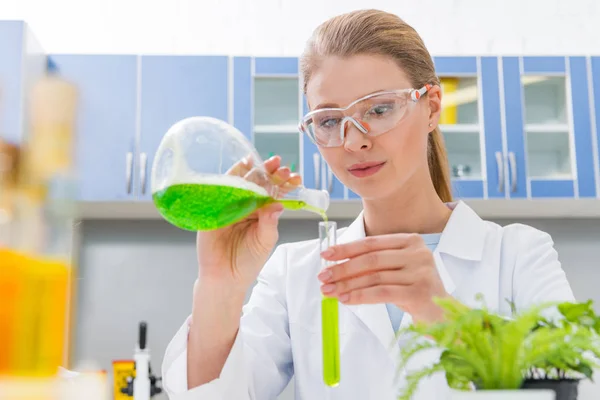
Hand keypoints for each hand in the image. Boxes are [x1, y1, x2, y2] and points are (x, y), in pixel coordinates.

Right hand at [196, 155, 300, 291]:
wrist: (225, 279)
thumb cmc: (247, 262)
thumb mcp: (265, 242)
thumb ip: (270, 223)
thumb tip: (277, 204)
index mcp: (260, 212)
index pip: (273, 193)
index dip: (283, 183)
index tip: (295, 177)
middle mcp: (245, 206)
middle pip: (258, 183)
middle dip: (269, 172)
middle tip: (280, 164)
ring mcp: (229, 205)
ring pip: (241, 182)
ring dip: (252, 171)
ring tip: (266, 163)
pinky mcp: (213, 209)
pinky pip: (221, 190)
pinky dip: (229, 178)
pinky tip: (240, 170)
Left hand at [318, 233, 448, 323]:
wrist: (446, 316)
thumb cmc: (415, 291)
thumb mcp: (397, 271)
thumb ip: (374, 265)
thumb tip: (337, 266)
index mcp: (411, 241)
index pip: (372, 243)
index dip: (346, 249)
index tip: (326, 255)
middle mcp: (418, 252)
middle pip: (371, 259)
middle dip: (343, 269)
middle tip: (323, 277)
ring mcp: (420, 272)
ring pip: (374, 277)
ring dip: (347, 284)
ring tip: (330, 291)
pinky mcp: (419, 292)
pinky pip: (381, 293)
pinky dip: (360, 296)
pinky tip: (346, 299)